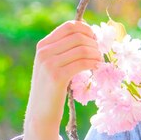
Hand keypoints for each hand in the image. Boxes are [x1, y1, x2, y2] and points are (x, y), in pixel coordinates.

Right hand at [22, 20, 100, 139]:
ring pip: (83, 49)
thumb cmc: (53, 87)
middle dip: (94, 43)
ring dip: (96, 54)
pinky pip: (83, 62)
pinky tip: (96, 68)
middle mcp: (44, 51)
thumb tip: (91, 34)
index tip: (95, 39)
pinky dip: (94, 63)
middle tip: (99, 54)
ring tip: (99, 62)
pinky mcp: (57, 76)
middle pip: (79, 36)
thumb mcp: (54, 64)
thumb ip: (65, 49)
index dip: (87, 30)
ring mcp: (49, 64)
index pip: (70, 26)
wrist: (41, 112)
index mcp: (43, 45)